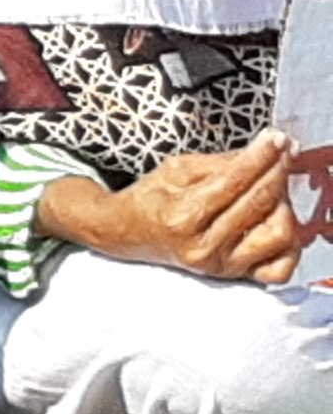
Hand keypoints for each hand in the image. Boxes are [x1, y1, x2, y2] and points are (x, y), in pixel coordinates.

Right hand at [59, 138, 306, 282]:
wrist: (126, 233)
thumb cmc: (150, 199)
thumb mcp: (176, 169)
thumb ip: (221, 163)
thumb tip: (264, 151)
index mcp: (182, 216)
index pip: (235, 180)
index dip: (262, 155)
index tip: (277, 138)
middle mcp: (203, 245)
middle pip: (259, 202)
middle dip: (277, 170)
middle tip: (283, 151)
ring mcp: (220, 264)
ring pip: (278, 233)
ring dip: (283, 205)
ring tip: (273, 188)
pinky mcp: (233, 275)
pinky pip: (279, 267)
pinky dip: (288, 245)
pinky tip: (275, 222)